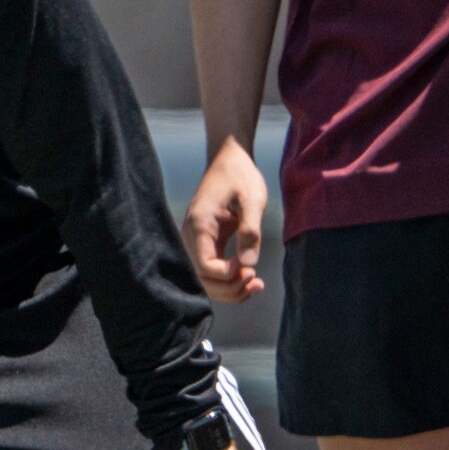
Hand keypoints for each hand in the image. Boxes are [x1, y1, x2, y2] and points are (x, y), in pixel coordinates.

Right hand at [181, 141, 268, 303]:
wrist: (228, 159)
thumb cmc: (240, 176)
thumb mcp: (252, 199)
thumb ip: (250, 231)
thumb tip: (248, 264)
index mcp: (200, 224)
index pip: (205, 266)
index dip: (227, 274)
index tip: (250, 267)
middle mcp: (191, 236)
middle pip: (201, 280)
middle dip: (229, 289)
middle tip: (257, 281)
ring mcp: (194, 241)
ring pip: (204, 280)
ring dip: (229, 290)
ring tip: (256, 285)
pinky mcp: (203, 243)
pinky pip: (210, 270)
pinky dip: (227, 281)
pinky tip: (248, 277)